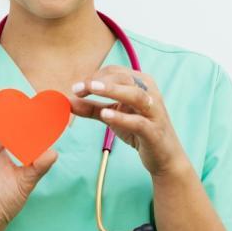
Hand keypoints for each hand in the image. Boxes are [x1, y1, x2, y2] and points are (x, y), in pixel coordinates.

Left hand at [67, 66, 187, 176]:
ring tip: (92, 90)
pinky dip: (122, 117)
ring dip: (112, 90)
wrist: (164, 157)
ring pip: (135, 95)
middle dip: (99, 81)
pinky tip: (106, 115)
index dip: (94, 77)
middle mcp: (150, 93)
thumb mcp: (113, 116)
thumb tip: (67, 101)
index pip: (115, 72)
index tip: (76, 87)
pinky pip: (139, 121)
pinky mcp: (154, 132)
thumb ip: (91, 108)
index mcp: (141, 84)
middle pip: (124, 79)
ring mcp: (154, 112)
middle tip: (79, 88)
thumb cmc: (139, 131)